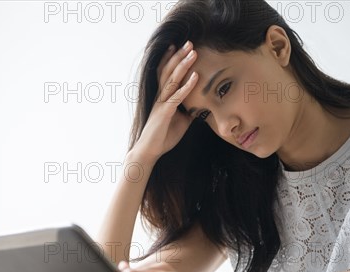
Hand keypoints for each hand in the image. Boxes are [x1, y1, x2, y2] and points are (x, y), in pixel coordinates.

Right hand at [132, 41, 198, 161]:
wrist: (150, 151)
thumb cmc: (163, 136)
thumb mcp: (181, 122)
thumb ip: (187, 111)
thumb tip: (199, 107)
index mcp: (162, 97)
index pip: (166, 73)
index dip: (172, 59)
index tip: (180, 46)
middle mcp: (160, 96)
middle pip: (169, 71)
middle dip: (179, 56)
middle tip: (189, 42)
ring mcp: (161, 103)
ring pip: (172, 79)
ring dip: (183, 65)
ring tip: (193, 52)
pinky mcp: (165, 112)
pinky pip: (177, 96)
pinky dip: (187, 86)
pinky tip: (195, 76)